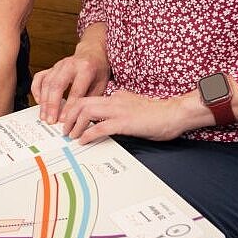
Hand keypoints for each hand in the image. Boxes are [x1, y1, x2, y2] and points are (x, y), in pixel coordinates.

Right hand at [32, 51, 109, 124]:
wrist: (92, 52)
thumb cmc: (98, 69)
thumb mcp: (101, 84)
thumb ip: (90, 99)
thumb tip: (80, 117)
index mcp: (85, 68)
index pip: (76, 89)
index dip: (69, 106)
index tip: (65, 120)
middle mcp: (70, 65)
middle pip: (57, 85)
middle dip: (52, 105)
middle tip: (50, 120)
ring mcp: (59, 65)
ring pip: (47, 82)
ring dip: (44, 101)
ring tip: (44, 116)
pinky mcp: (51, 67)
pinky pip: (40, 77)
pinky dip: (36, 89)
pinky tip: (39, 101)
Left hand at [61, 90, 186, 144]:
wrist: (174, 113)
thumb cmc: (157, 114)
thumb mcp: (133, 107)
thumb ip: (119, 108)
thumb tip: (107, 118)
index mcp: (116, 96)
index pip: (89, 99)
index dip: (75, 108)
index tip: (68, 118)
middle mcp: (114, 100)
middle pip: (82, 102)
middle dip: (69, 115)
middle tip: (63, 128)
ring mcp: (119, 110)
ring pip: (87, 112)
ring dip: (75, 124)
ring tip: (70, 135)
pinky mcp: (125, 122)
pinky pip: (101, 127)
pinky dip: (88, 134)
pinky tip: (83, 140)